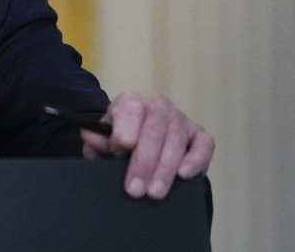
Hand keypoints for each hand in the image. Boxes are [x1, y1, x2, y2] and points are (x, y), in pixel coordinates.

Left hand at [81, 92, 214, 199]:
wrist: (140, 140)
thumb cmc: (119, 141)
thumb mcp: (103, 140)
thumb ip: (97, 139)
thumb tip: (89, 135)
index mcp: (132, 101)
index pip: (131, 108)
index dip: (125, 128)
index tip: (119, 149)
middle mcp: (158, 106)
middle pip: (154, 130)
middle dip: (144, 162)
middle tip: (134, 189)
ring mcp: (181, 119)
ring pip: (176, 140)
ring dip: (165, 169)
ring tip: (154, 193)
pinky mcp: (200, 135)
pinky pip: (204, 145)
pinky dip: (196, 159)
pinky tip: (184, 175)